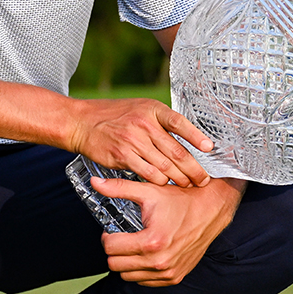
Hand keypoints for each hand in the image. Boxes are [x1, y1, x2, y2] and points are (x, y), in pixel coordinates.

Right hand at [71, 98, 213, 187]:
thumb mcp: (140, 108)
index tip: (210, 148)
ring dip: (178, 179)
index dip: (196, 136)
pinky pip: (148, 173)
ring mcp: (132, 141)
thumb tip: (188, 139)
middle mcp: (143, 124)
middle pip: (176, 151)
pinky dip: (159, 182)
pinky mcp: (122, 156)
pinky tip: (165, 185)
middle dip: (193, 169)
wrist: (82, 122)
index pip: (179, 122)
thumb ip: (161, 122)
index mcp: (152, 109)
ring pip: (164, 166)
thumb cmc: (114, 116)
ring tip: (187, 185)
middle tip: (203, 179)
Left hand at [93, 175, 244, 286]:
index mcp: (151, 242)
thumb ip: (118, 188)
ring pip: (128, 276)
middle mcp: (160, 261)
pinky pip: (145, 281)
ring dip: (126, 263)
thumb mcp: (148, 191)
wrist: (211, 210)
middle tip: (120, 238)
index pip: (111, 248)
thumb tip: (95, 182)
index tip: (112, 231)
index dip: (107, 237)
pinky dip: (141, 271)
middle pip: (116, 265)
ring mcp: (168, 272)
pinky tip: (145, 255)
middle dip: (114, 250)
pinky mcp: (175, 277)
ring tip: (133, 246)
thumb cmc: (180, 200)